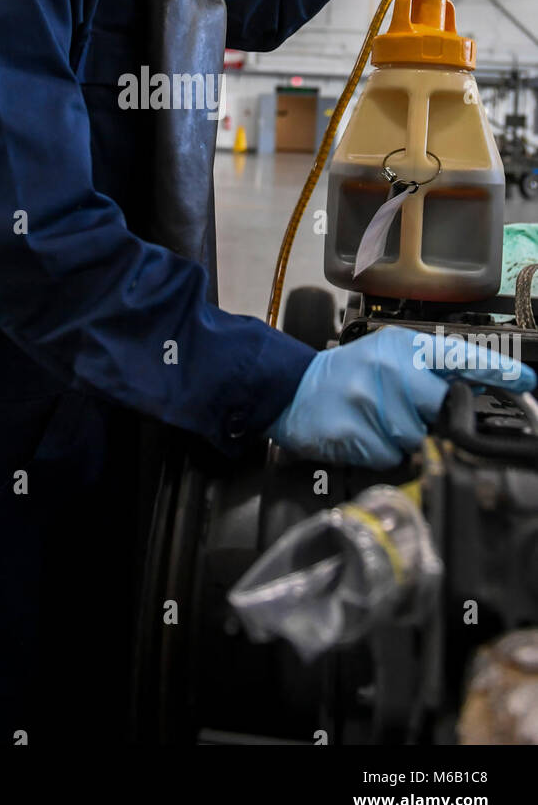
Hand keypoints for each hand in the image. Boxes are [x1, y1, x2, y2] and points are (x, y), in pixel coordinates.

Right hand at [268, 325, 535, 468]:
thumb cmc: (346, 374)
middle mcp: (388, 370)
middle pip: (439, 409)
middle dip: (426, 416)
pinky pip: (388, 456)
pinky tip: (361, 433)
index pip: (460, 357)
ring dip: (398, 437)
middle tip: (402, 409)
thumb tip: (476, 389)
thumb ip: (430, 368)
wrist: (290, 387)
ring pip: (413, 438)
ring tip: (374, 419)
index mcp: (402, 348)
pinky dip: (378, 452)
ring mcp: (368, 401)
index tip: (528, 382)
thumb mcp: (389, 355)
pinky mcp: (352, 431)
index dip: (498, 372)